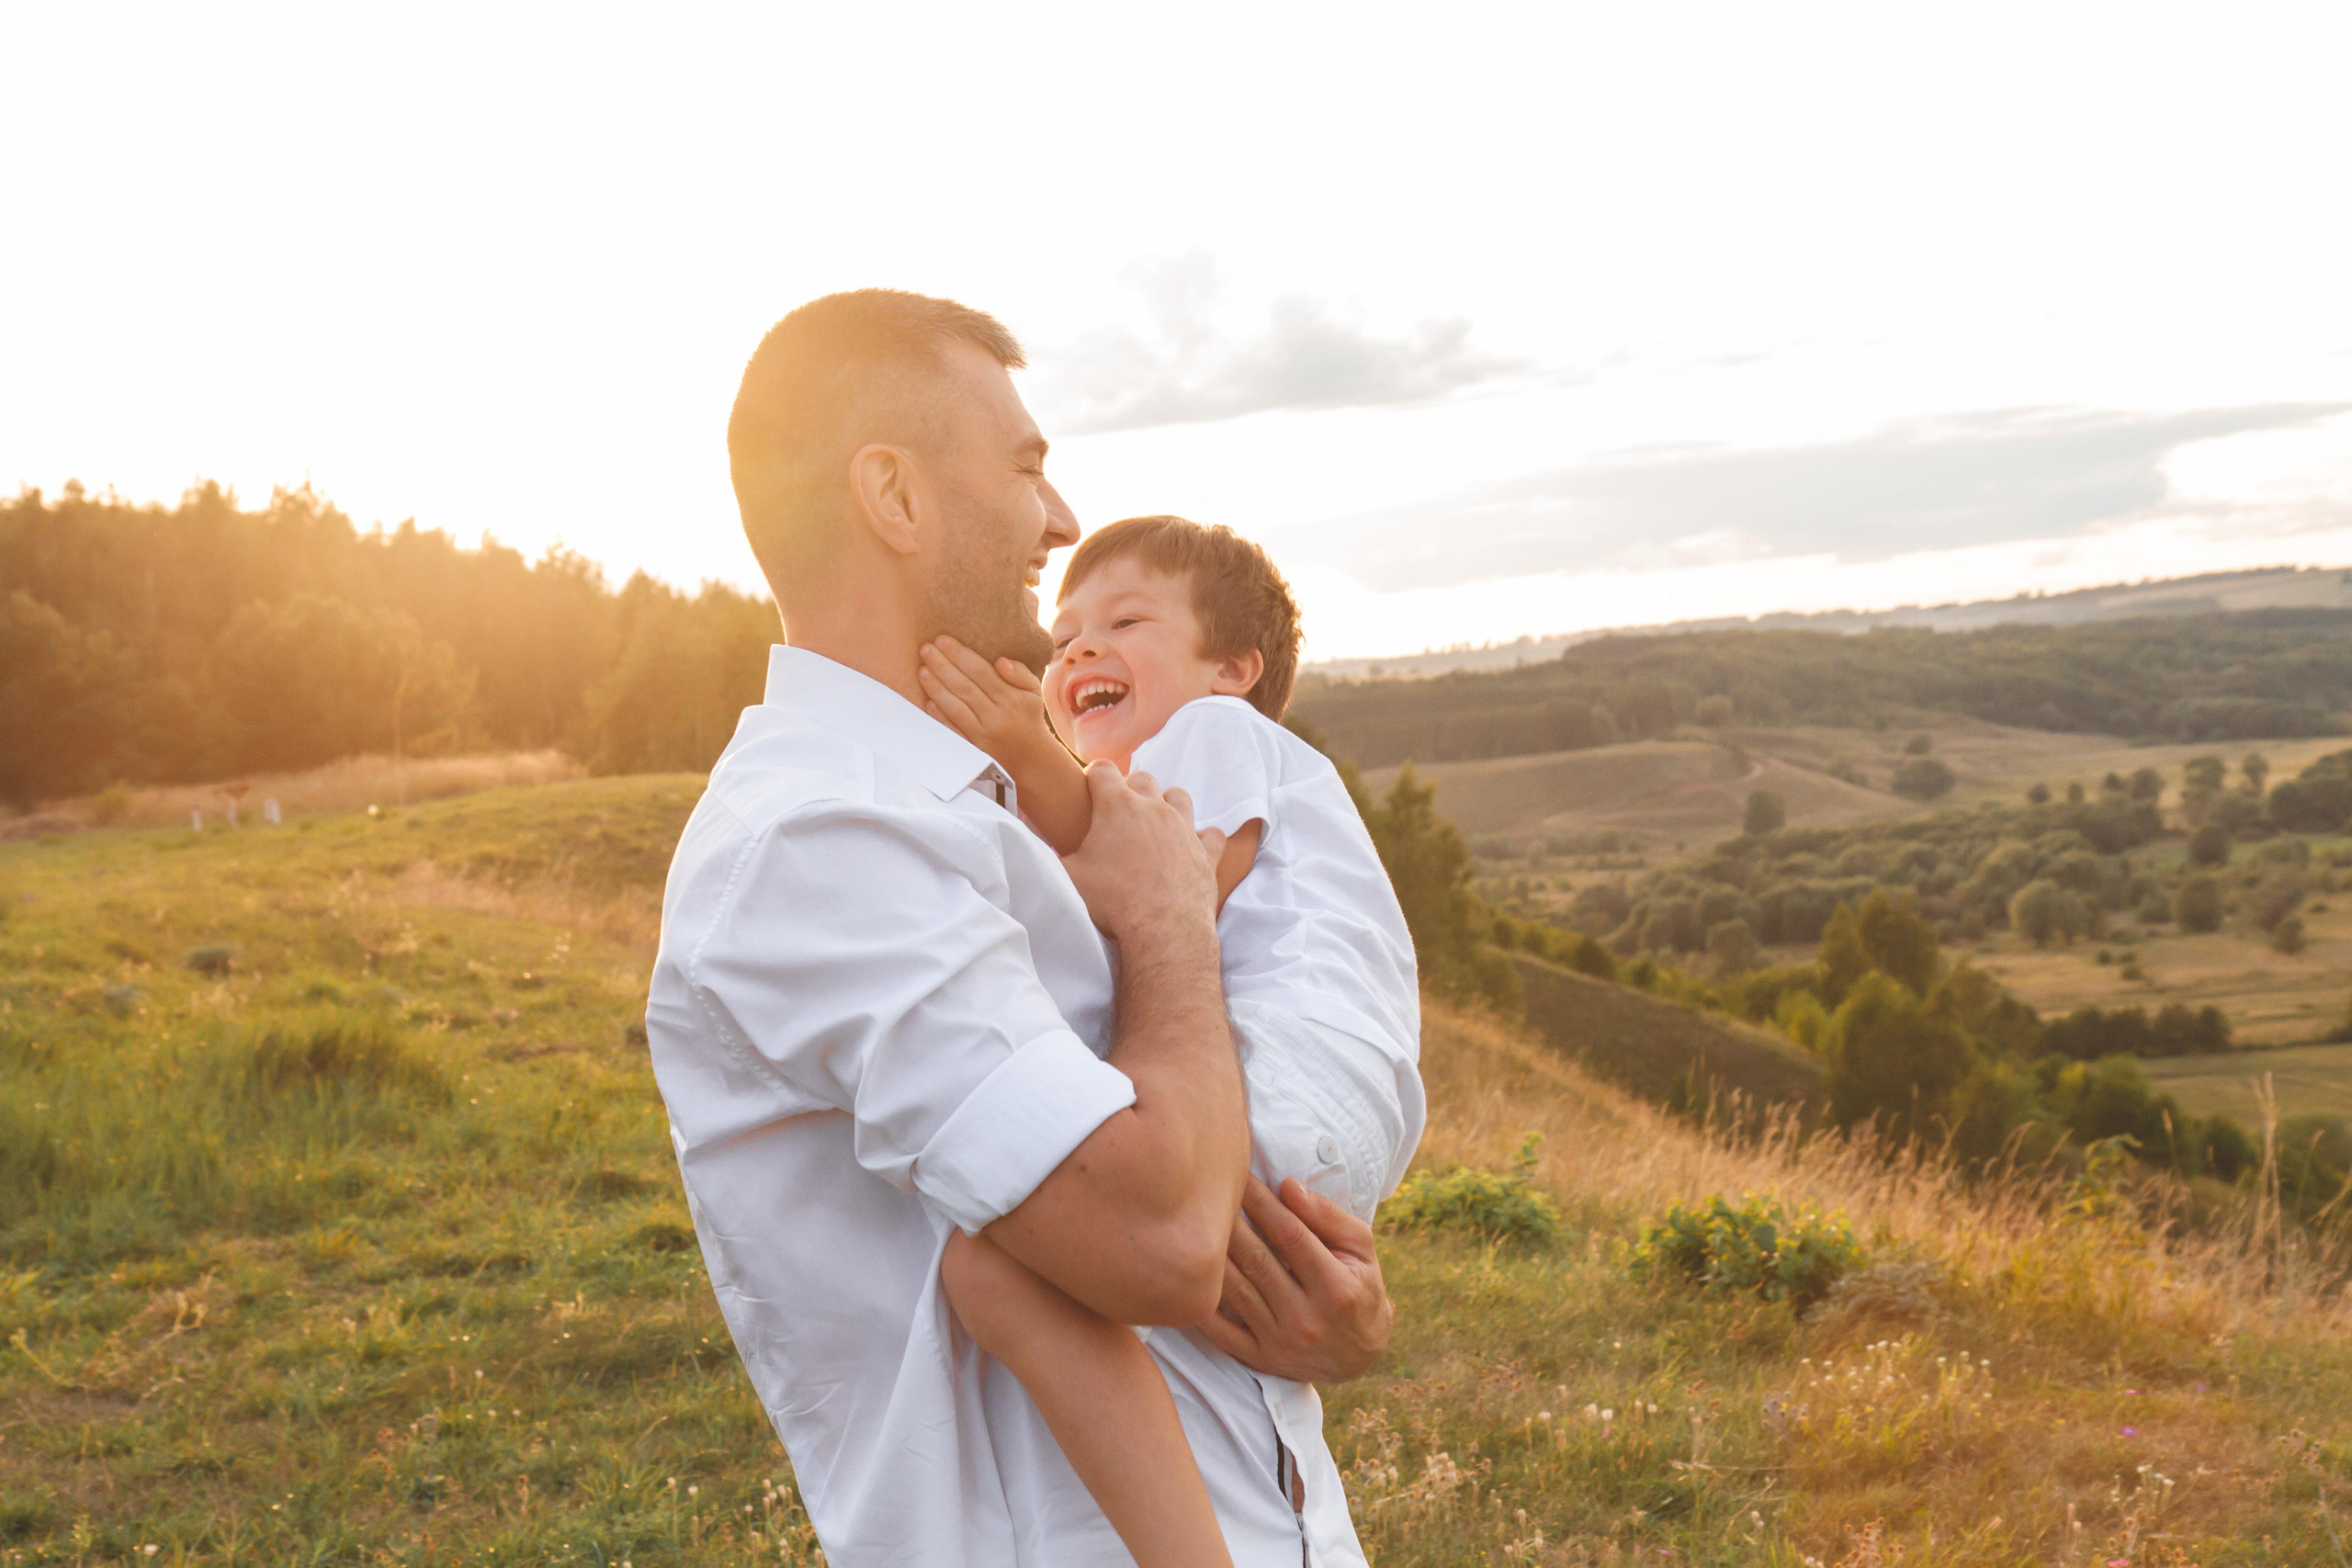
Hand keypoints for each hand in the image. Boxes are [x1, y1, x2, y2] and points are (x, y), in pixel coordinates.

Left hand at [918, 636, 1059, 767]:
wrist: (1030, 758)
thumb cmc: (1027, 717)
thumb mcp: (1034, 692)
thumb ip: (1020, 673)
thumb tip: (999, 661)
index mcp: (1012, 699)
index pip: (982, 672)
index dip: (960, 655)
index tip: (942, 640)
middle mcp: (997, 717)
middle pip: (965, 687)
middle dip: (943, 665)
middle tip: (925, 648)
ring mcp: (983, 735)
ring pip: (956, 707)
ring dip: (936, 688)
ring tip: (922, 669)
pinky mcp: (973, 750)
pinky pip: (953, 731)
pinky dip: (940, 716)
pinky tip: (927, 701)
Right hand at [1058, 762, 1223, 944]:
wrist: (1162, 931)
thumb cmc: (1112, 902)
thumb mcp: (1068, 877)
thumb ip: (1053, 856)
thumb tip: (1035, 848)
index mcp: (1118, 807)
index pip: (1102, 770)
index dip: (1093, 774)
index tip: (1089, 784)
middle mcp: (1155, 808)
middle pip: (1143, 778)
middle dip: (1129, 787)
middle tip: (1119, 810)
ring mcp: (1185, 829)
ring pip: (1180, 797)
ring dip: (1167, 803)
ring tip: (1156, 822)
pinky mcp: (1206, 854)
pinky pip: (1211, 835)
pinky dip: (1203, 839)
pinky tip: (1195, 847)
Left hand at [1200, 1177, 1392, 1384]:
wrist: (1361, 1356)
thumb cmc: (1360, 1287)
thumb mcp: (1362, 1250)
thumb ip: (1328, 1216)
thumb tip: (1288, 1187)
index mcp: (1337, 1288)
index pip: (1291, 1234)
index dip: (1262, 1202)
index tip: (1240, 1176)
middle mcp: (1307, 1319)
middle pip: (1257, 1260)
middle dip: (1230, 1222)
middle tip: (1206, 1192)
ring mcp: (1281, 1343)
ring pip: (1236, 1292)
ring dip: (1213, 1256)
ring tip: (1193, 1224)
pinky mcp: (1261, 1359)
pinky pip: (1223, 1334)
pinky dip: (1202, 1307)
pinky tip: (1185, 1279)